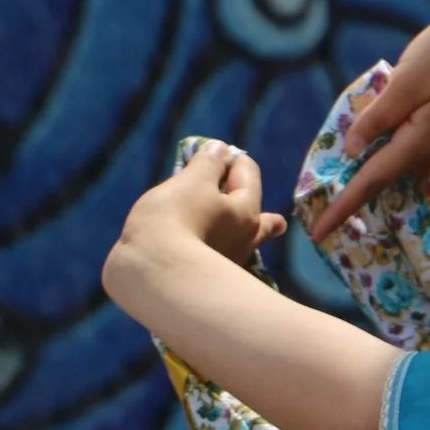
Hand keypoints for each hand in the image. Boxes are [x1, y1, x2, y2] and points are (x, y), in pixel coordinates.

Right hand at [106, 143, 286, 288]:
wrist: (153, 274)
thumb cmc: (175, 219)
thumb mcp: (191, 181)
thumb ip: (208, 163)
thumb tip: (221, 148)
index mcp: (248, 210)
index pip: (248, 174)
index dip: (234, 160)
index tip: (221, 154)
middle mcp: (246, 239)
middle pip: (261, 223)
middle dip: (266, 217)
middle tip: (277, 221)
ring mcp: (229, 263)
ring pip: (243, 245)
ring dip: (242, 237)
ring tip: (249, 240)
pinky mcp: (209, 282)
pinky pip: (220, 261)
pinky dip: (218, 254)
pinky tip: (213, 260)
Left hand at [308, 0, 429, 241]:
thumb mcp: (406, 81)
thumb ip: (378, 118)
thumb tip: (353, 150)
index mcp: (422, 137)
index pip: (373, 180)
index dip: (344, 206)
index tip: (319, 234)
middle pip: (390, 173)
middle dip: (359, 190)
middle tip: (327, 207)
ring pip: (405, 154)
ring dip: (379, 162)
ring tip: (352, 164)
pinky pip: (419, 137)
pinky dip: (397, 140)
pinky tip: (388, 125)